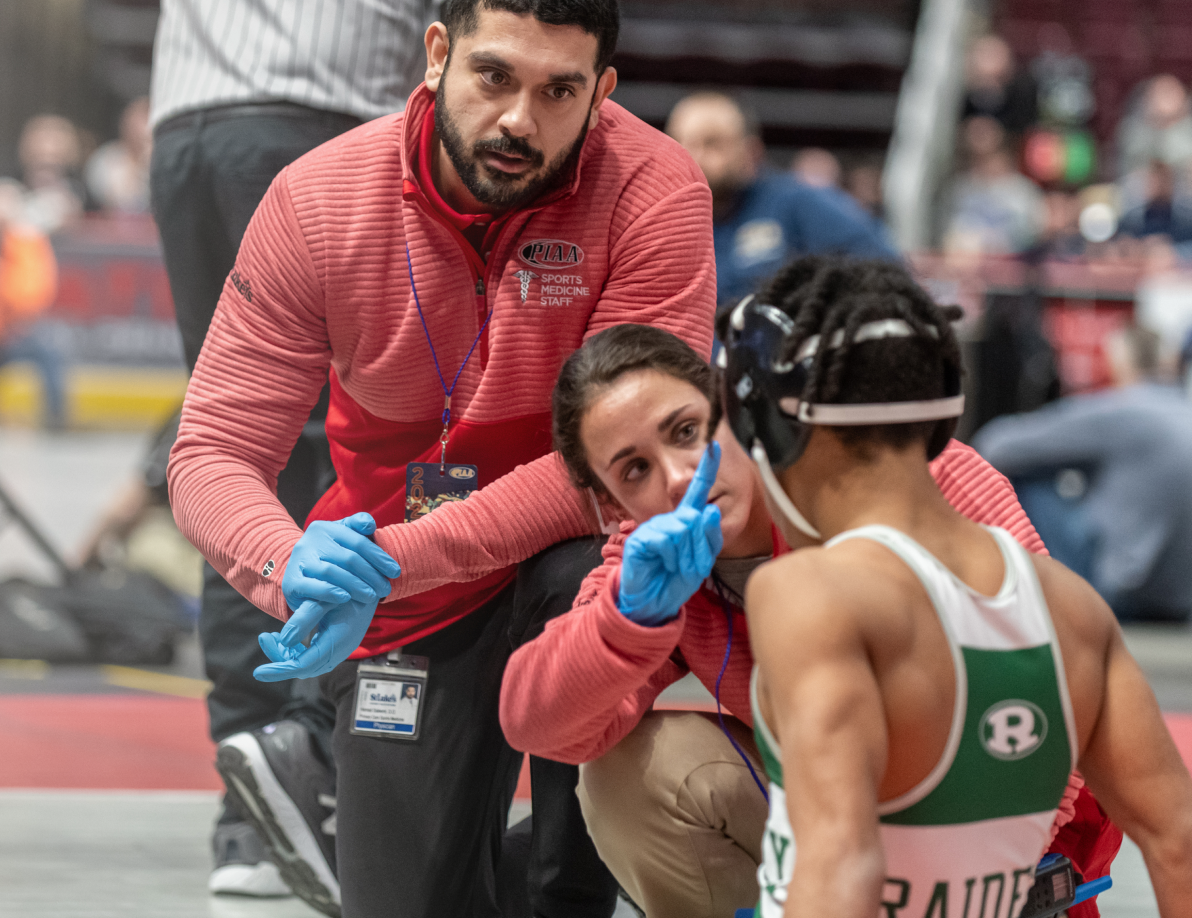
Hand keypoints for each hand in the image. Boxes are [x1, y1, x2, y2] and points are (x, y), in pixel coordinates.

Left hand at [253, 595, 376, 680]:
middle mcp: (339, 651)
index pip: (303, 665)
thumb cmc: (351, 588)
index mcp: (336, 642)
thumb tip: (284, 639)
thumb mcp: (325, 599)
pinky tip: (286, 636)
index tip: (258, 672)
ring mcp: (338, 649)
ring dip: (286, 653)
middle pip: (303, 666)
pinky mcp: (336, 644)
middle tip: (264, 636)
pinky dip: (296, 649)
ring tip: (271, 635)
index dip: (279, 670)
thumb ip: (305, 619)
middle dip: (280, 657)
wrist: (373, 583)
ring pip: (306, 662)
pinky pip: (312, 655)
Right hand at [282, 512, 400, 610]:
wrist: (298, 575)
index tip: (395, 572)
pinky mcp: (291, 582)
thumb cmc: (329, 557)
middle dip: (371, 575)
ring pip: (332, 572)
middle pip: (348, 558)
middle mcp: (309, 542)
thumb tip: (369, 524)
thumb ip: (357, 526)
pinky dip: (331, 592)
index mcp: (325, 528)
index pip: (358, 542)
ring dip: (356, 585)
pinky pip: (313, 586)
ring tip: (372, 596)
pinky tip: (346, 598)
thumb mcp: (342, 539)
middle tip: (386, 589)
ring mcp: (299, 561)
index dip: (379, 557)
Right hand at [618, 443, 723, 626]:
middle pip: (697, 519)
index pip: (697, 490)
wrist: (653, 603)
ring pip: (683, 529)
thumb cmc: (675, 581)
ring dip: (686, 556)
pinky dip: (670, 557)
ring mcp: (654, 527)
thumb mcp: (702, 561)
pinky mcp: (641, 538)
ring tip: (675, 566)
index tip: (714, 444)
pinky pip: (666, 539)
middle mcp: (670, 519)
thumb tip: (708, 509)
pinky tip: (662, 564)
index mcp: (686, 521)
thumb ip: (708, 536)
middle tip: (690, 565)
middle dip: (700, 548)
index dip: (706, 468)